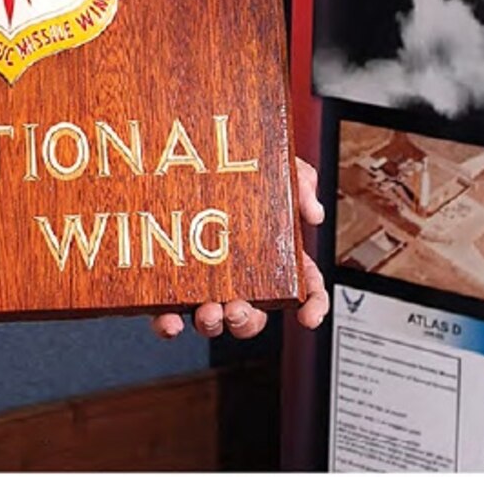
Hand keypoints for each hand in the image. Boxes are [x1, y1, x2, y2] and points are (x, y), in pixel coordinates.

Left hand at [151, 156, 329, 339]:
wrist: (177, 158)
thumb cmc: (231, 169)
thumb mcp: (273, 167)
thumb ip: (300, 182)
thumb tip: (314, 214)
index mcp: (271, 256)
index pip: (301, 288)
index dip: (311, 305)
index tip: (307, 316)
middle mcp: (239, 275)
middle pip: (253, 314)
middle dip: (247, 320)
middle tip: (238, 308)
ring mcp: (204, 282)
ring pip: (213, 319)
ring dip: (212, 324)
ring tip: (209, 311)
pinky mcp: (169, 283)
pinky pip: (169, 314)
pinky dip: (170, 325)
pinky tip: (171, 321)